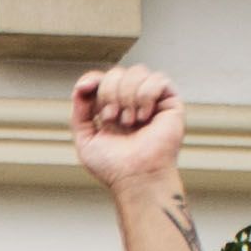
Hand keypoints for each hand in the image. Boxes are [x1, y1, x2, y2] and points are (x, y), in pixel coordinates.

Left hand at [69, 64, 185, 194]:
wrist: (135, 178)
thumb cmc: (113, 166)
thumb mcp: (85, 139)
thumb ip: (79, 112)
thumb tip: (82, 86)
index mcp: (113, 108)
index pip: (102, 78)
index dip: (93, 79)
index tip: (85, 89)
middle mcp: (132, 102)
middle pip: (117, 72)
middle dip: (109, 93)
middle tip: (112, 119)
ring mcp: (152, 101)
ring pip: (137, 71)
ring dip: (127, 97)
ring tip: (130, 122)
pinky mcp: (171, 103)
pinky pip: (158, 79)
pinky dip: (146, 95)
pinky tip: (144, 116)